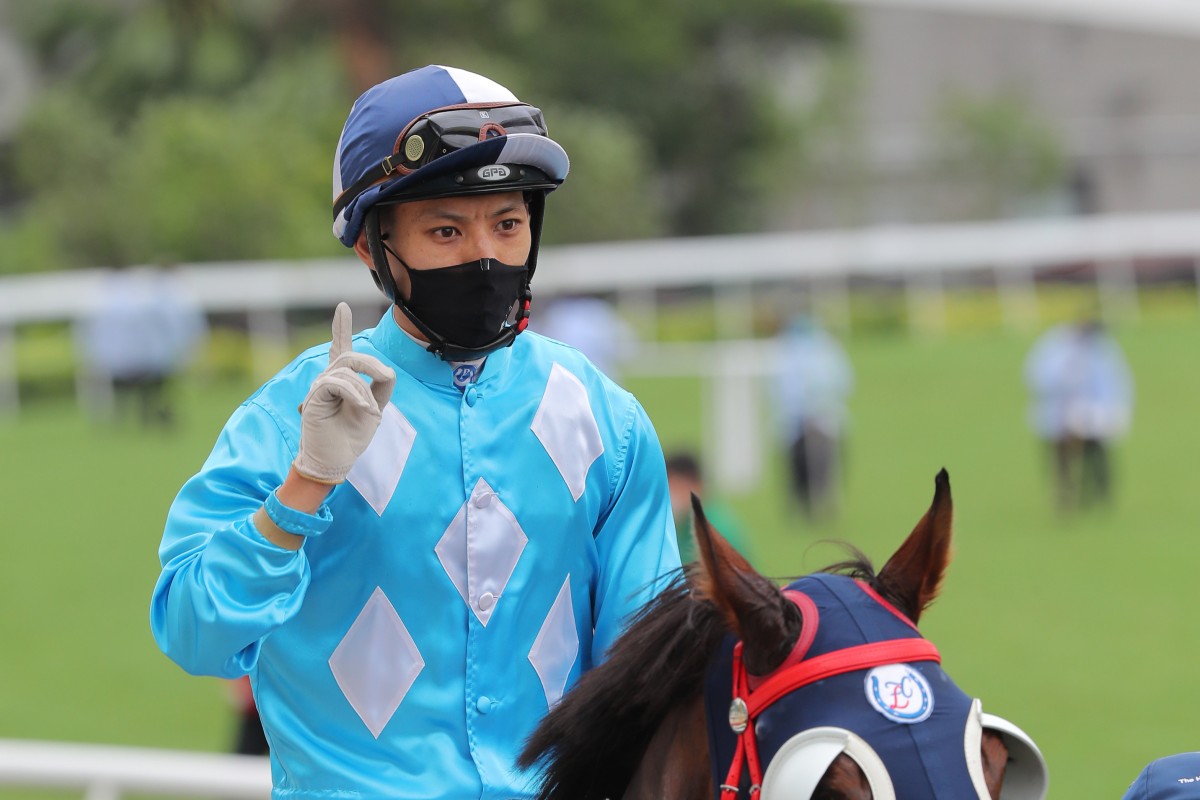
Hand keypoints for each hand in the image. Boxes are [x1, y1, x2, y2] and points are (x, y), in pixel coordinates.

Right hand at [293, 303, 395, 483]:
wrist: (337, 458)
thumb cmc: (352, 434)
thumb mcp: (375, 407)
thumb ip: (381, 385)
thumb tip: (386, 369)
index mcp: (342, 379)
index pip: (340, 348)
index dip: (340, 327)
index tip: (342, 307)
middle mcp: (328, 378)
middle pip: (352, 357)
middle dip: (372, 365)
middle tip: (383, 379)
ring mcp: (319, 386)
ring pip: (347, 370)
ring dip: (364, 390)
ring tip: (368, 410)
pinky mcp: (314, 395)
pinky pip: (338, 383)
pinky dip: (355, 395)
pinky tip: (363, 408)